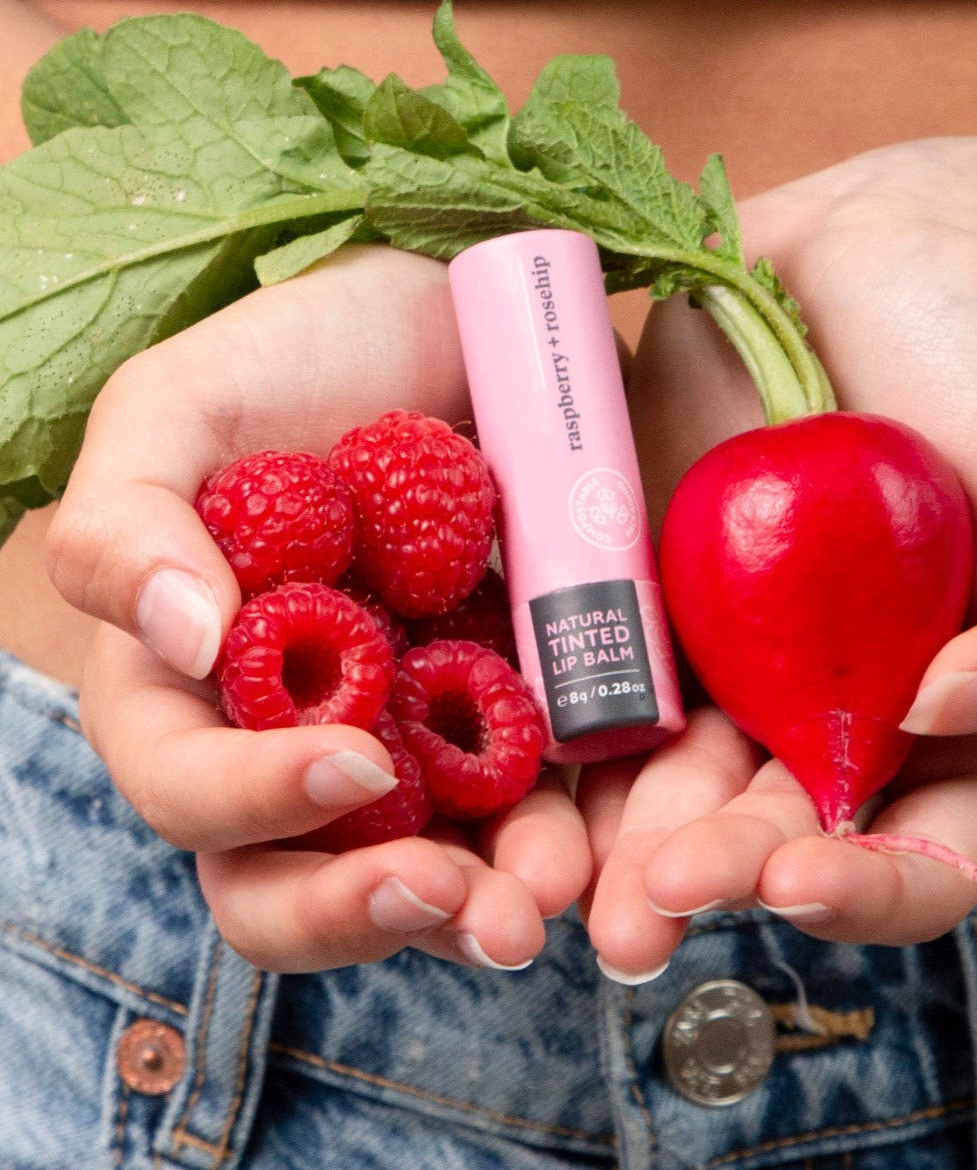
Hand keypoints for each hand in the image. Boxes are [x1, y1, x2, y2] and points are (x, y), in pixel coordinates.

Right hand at [47, 245, 591, 972]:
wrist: (468, 322)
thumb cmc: (312, 352)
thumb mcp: (186, 404)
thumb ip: (128, 519)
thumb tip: (175, 641)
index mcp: (193, 683)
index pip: (189, 789)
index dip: (253, 803)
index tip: (351, 761)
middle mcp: (292, 734)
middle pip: (290, 880)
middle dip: (363, 908)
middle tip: (452, 902)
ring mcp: (409, 736)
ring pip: (417, 874)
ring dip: (474, 910)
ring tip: (537, 906)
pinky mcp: (509, 718)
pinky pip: (524, 814)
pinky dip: (552, 845)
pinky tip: (592, 849)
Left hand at [586, 140, 976, 976]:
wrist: (880, 256)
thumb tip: (952, 716)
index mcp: (940, 726)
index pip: (915, 857)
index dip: (864, 891)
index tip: (799, 879)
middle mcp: (820, 713)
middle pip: (761, 833)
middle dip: (701, 878)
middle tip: (639, 918)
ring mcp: (718, 655)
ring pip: (655, 777)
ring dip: (602, 845)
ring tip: (548, 889)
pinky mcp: (634, 586)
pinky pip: (584, 670)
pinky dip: (546, 728)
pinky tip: (502, 772)